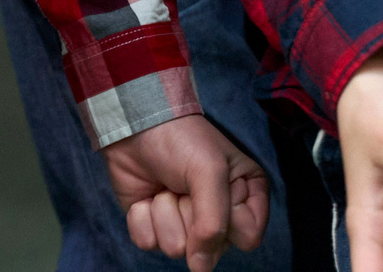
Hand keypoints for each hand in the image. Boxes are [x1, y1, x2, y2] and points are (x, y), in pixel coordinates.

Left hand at [103, 115, 269, 271]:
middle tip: (185, 184)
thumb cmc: (182, 140)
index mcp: (246, 196)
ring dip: (164, 213)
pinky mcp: (155, 226)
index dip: (229, 219)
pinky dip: (142, 218)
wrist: (135, 125)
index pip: (247, 236)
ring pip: (175, 249)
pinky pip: (148, 244)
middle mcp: (219, 215)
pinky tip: (146, 195)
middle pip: (210, 249)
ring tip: (165, 186)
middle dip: (190, 215)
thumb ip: (213, 224)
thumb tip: (201, 270)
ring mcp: (185, 223)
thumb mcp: (209, 172)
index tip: (219, 188)